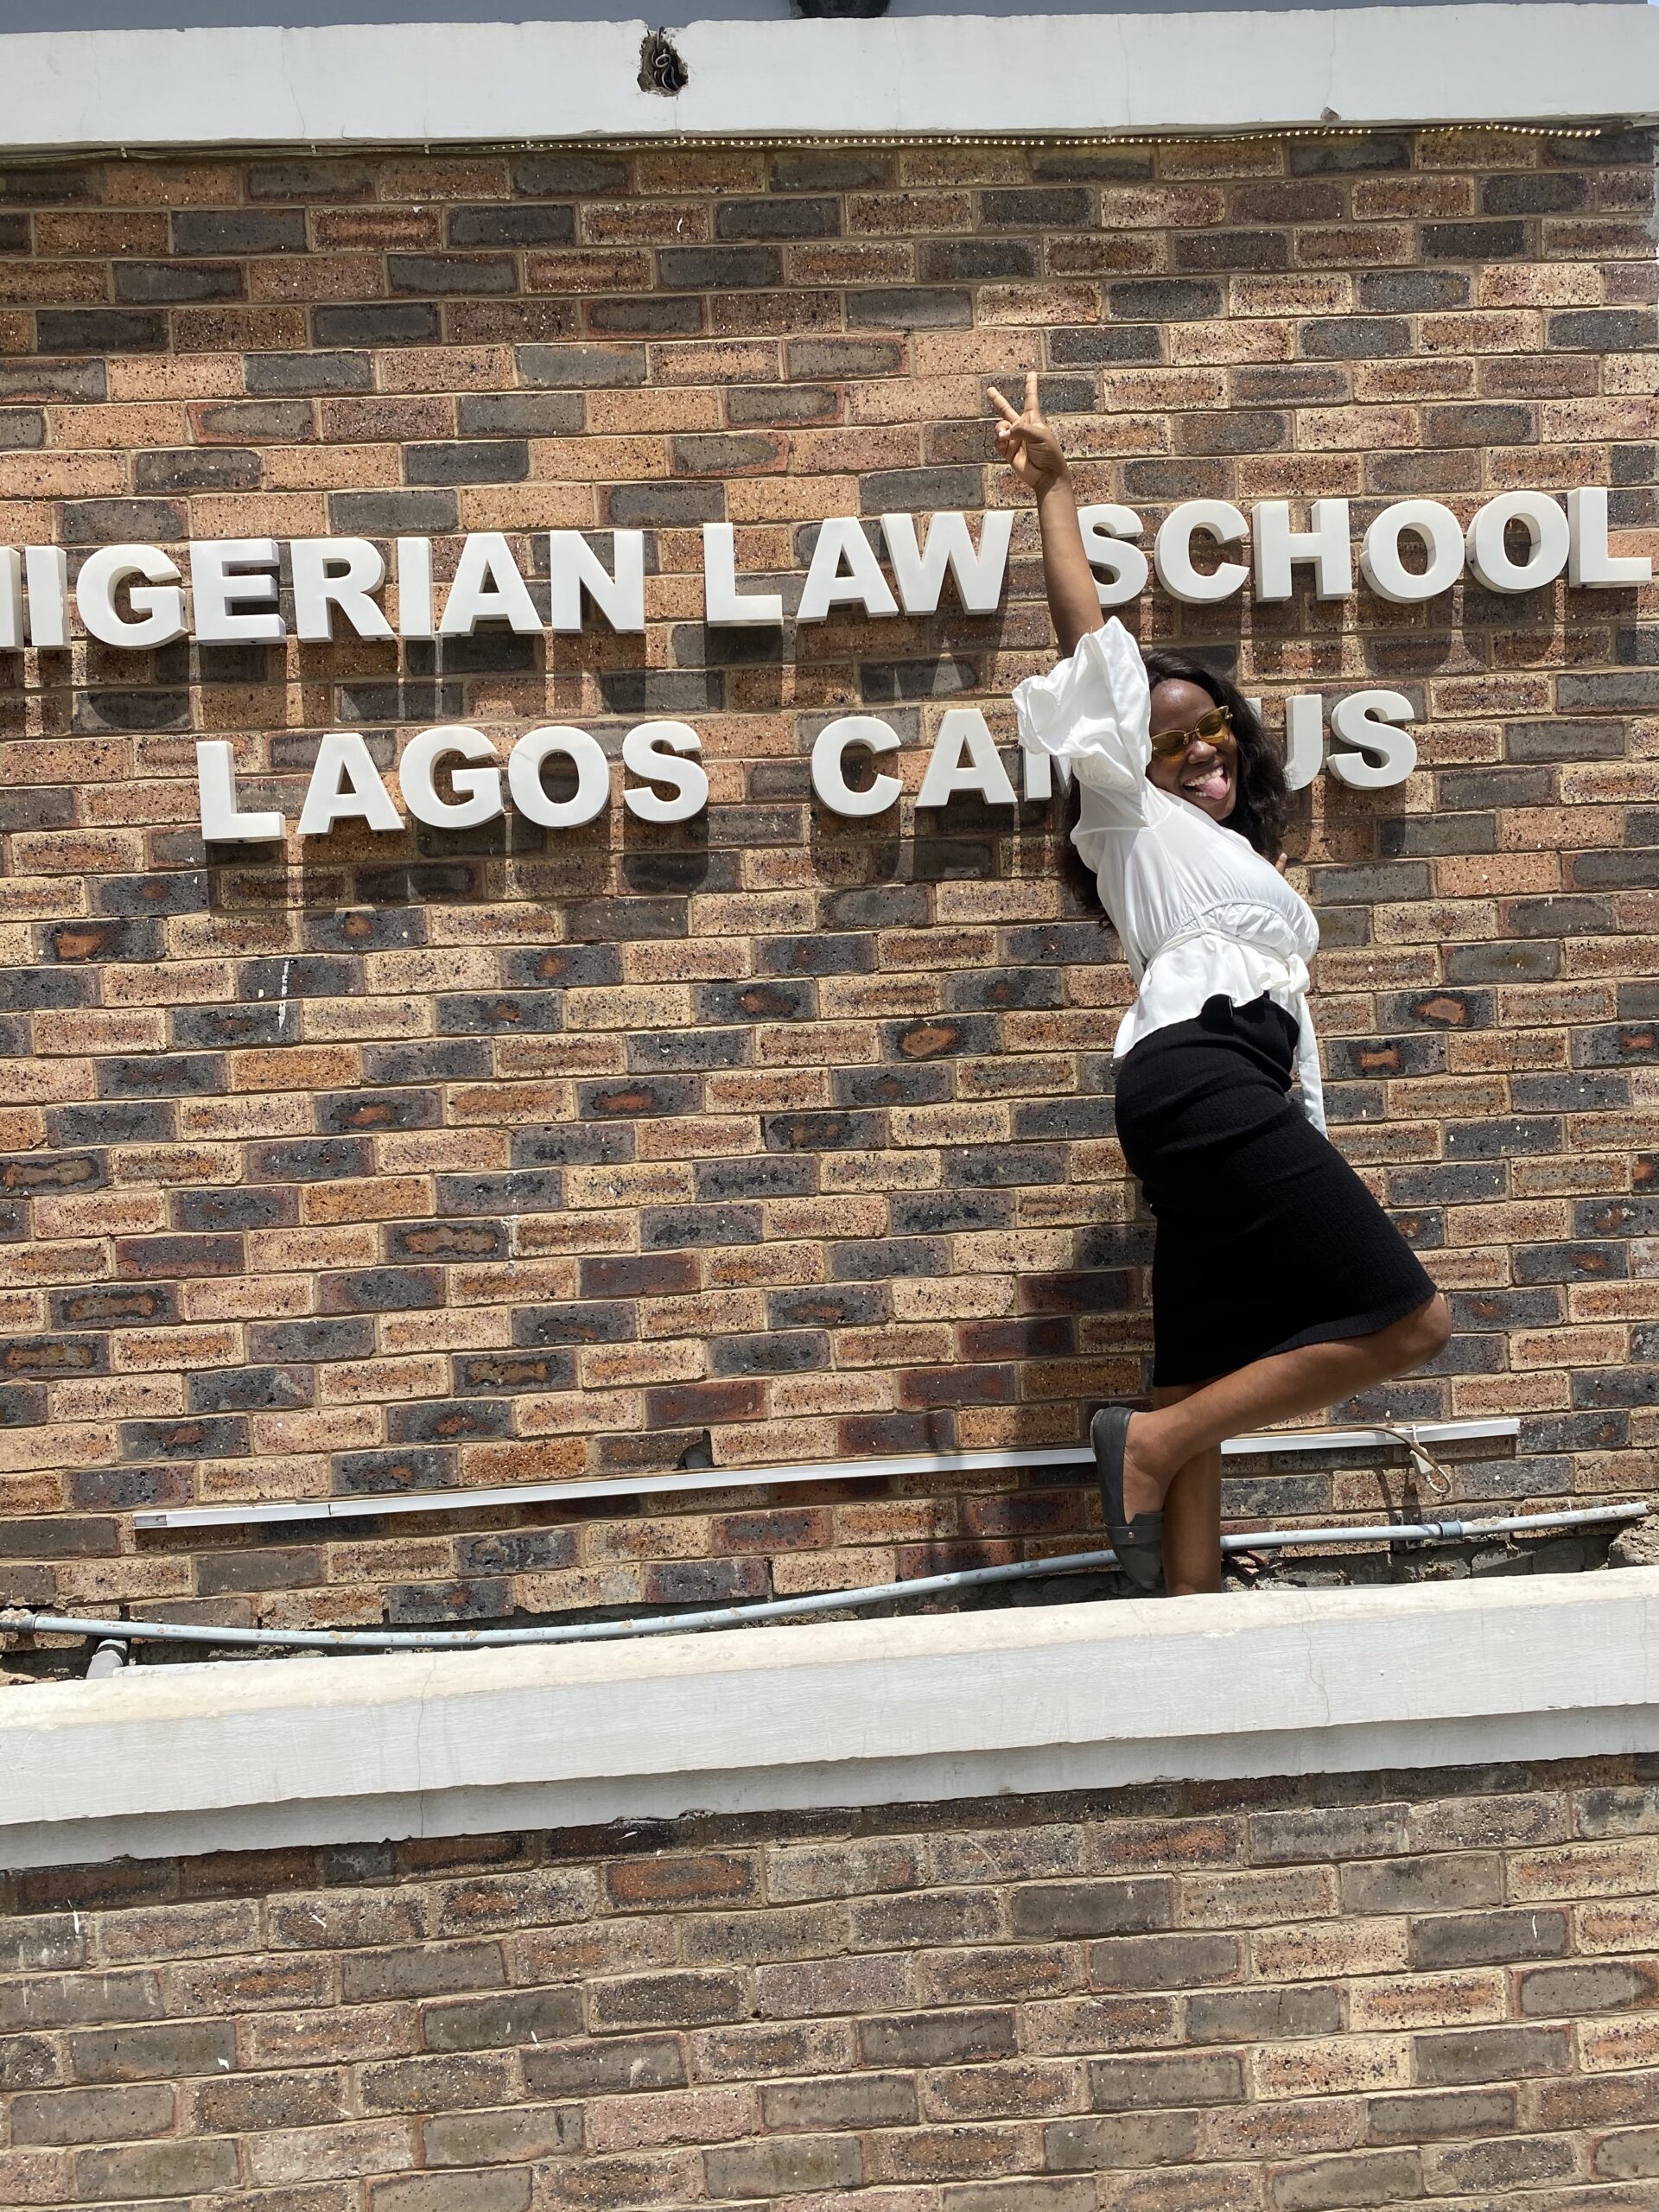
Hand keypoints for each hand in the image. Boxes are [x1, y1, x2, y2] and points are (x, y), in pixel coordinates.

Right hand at [990, 372, 1067, 494]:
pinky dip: (999, 441)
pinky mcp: (1008, 452)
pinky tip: (1004, 443)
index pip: (1030, 399)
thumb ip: (1020, 429)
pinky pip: (998, 442)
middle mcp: (1022, 428)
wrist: (1046, 475)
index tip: (1032, 374)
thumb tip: (1003, 433)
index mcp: (1033, 420)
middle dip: (997, 401)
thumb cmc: (1048, 453)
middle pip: (1006, 410)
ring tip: (1004, 436)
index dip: (1030, 386)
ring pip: (1000, 427)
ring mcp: (1014, 440)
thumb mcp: (1039, 435)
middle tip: (989, 390)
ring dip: (1000, 429)